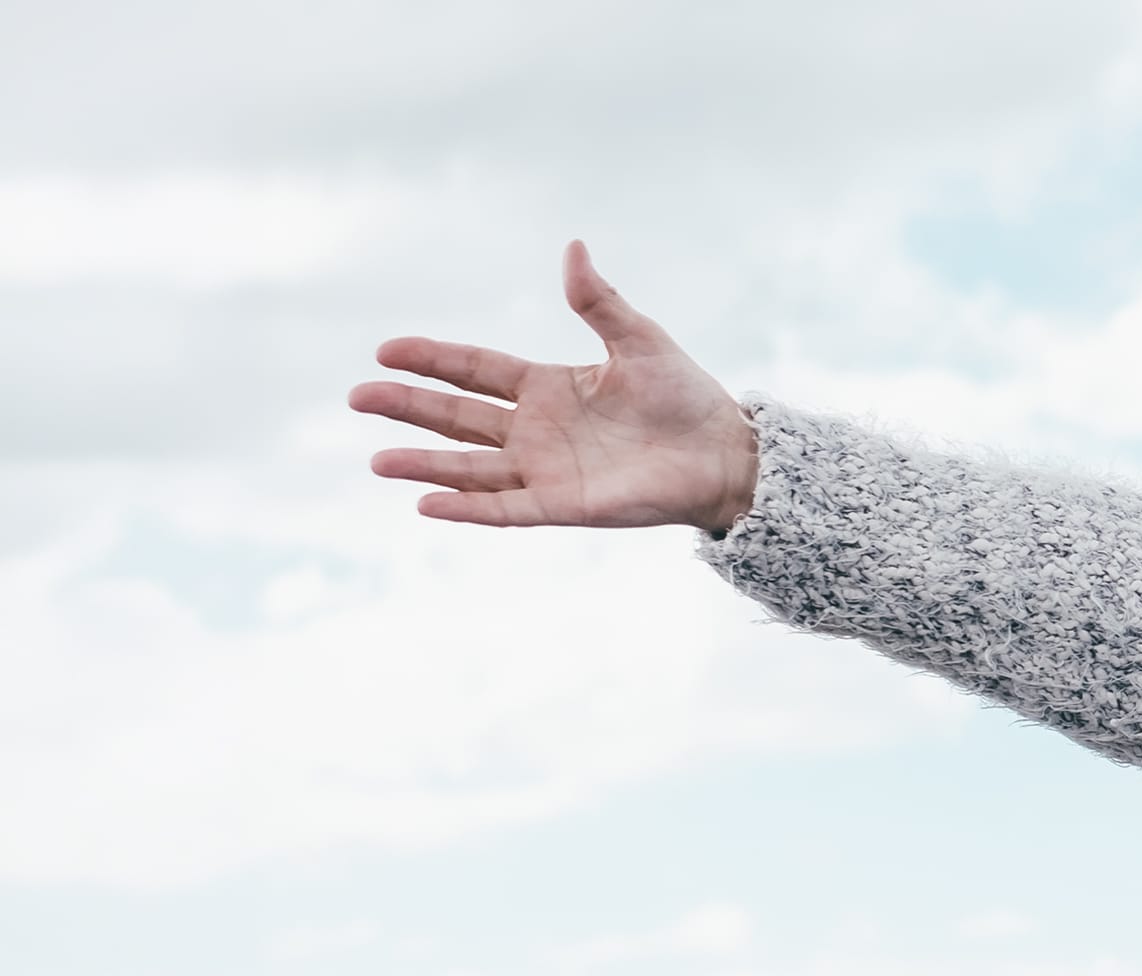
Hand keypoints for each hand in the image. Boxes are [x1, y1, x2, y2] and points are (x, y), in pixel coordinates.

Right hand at [351, 241, 759, 532]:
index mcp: (549, 385)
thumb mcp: (640, 339)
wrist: (724, 453)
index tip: (386, 349)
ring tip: (377, 459)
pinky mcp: (563, 505)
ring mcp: (545, 469)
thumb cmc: (686, 397)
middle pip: (457, 416)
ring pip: (469, 467)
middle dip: (408, 406)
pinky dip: (467, 507)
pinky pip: (505, 508)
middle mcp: (536, 429)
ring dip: (424, 464)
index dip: (433, 359)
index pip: (476, 369)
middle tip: (357, 396)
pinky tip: (426, 502)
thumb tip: (573, 247)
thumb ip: (599, 301)